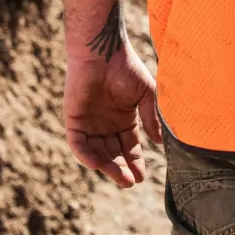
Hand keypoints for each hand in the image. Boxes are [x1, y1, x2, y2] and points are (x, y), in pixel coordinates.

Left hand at [64, 42, 162, 188]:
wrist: (102, 52)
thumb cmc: (126, 68)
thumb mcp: (146, 95)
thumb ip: (151, 118)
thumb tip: (160, 143)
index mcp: (124, 119)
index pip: (130, 146)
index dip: (135, 162)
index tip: (142, 177)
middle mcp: (106, 124)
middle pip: (114, 154)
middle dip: (122, 169)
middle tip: (130, 182)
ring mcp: (90, 123)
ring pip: (97, 153)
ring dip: (107, 167)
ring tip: (120, 178)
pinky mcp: (74, 120)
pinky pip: (78, 144)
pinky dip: (87, 156)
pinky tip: (99, 165)